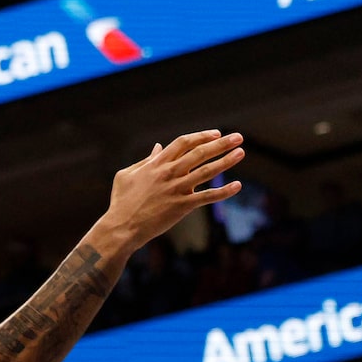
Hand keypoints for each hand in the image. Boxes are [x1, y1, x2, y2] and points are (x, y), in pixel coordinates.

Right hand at [104, 130, 244, 251]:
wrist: (121, 228)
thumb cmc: (120, 202)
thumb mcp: (126, 175)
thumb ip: (145, 161)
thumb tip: (158, 147)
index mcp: (157, 164)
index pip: (184, 143)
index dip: (202, 136)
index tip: (216, 134)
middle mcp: (169, 173)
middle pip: (200, 152)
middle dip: (221, 143)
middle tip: (238, 137)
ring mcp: (176, 189)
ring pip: (207, 171)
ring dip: (226, 161)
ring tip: (241, 152)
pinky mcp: (181, 206)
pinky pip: (207, 197)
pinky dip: (223, 192)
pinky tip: (237, 186)